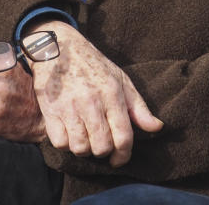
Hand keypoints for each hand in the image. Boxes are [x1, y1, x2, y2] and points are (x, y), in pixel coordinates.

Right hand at [30, 21, 162, 166]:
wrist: (59, 48)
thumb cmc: (94, 65)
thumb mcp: (121, 80)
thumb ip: (139, 107)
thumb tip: (157, 127)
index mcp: (113, 94)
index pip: (123, 136)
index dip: (124, 155)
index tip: (120, 159)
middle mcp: (92, 102)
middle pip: (102, 147)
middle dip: (104, 151)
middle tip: (102, 144)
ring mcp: (70, 107)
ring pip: (80, 148)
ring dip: (85, 148)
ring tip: (86, 137)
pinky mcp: (50, 111)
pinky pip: (60, 142)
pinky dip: (66, 143)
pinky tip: (70, 132)